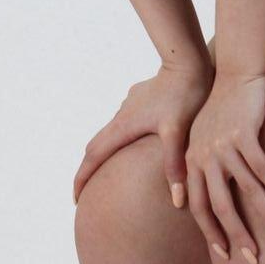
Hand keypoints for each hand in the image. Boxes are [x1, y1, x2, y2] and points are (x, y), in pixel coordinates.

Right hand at [72, 58, 214, 213]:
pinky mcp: (140, 100)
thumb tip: (178, 201)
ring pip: (110, 134)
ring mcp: (129, 106)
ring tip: (110, 172)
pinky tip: (137, 145)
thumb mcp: (179, 133)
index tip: (76, 199)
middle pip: (95, 146)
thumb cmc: (184, 96)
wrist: (188, 62)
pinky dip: (122, 140)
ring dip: (105, 153)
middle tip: (86, 192)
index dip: (82, 179)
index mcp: (123, 127)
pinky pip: (125, 124)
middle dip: (88, 170)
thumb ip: (175, 166)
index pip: (93, 157)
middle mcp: (121, 117)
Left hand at [182, 72, 264, 263]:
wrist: (235, 70)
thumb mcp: (206, 137)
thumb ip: (206, 166)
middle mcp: (204, 156)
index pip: (198, 206)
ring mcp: (223, 144)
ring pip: (246, 190)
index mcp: (193, 161)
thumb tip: (212, 197)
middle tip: (254, 260)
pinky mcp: (243, 132)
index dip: (211, 232)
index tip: (226, 255)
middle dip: (238, 235)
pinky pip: (261, 166)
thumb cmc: (225, 107)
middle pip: (219, 206)